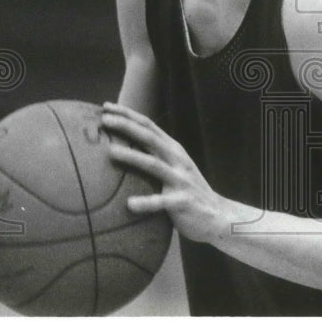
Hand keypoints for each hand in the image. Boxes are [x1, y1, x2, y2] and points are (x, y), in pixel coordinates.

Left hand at [101, 102, 224, 242]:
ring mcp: (181, 179)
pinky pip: (162, 202)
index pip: (148, 126)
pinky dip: (147, 202)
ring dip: (133, 157)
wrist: (217, 214)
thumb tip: (121, 147)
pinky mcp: (183, 201)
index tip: (106, 107)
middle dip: (127, 127)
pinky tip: (130, 204)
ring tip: (111, 152)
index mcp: (173, 149)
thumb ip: (155, 155)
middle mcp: (177, 160)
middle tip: (104, 119)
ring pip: (154, 165)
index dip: (128, 115)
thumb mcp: (173, 166)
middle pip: (150, 138)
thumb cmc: (185, 188)